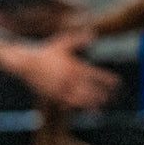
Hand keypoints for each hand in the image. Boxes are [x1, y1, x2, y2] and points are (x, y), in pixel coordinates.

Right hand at [0, 30, 119, 109]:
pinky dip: (76, 108)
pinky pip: (68, 105)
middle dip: (104, 96)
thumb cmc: (45, 53)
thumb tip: (93, 34)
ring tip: (100, 109)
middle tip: (111, 97)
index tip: (118, 83)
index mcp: (75, 67)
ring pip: (82, 101)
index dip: (110, 81)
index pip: (98, 76)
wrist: (25, 64)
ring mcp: (62, 90)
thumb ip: (78, 40)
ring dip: (92, 105)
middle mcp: (70, 80)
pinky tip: (82, 110)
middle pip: (93, 91)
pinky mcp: (53, 96)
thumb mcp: (61, 43)